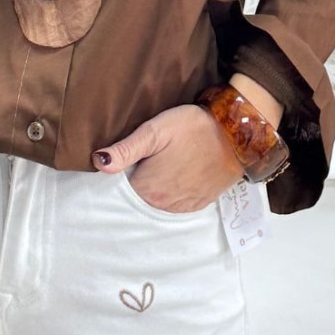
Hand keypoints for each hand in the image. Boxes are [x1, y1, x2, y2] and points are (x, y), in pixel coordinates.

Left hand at [91, 102, 245, 212]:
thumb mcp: (155, 131)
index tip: (119, 162)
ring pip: (156, 202)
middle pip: (136, 197)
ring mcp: (182, 206)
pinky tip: (170, 177)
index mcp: (147, 188)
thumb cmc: (193, 127)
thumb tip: (98, 162)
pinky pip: (175, 204)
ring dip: (152, 190)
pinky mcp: (199, 203)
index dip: (117, 175)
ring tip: (155, 168)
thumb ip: (125, 149)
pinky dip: (170, 194)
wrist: (236, 134)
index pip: (118, 190)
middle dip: (133, 183)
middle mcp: (163, 204)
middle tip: (138, 161)